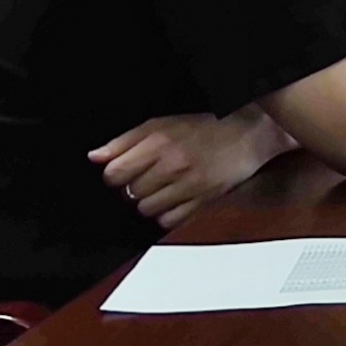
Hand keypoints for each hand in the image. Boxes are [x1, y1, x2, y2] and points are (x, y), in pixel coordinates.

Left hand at [92, 107, 290, 229]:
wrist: (250, 134)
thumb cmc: (206, 127)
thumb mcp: (162, 124)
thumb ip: (125, 141)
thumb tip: (95, 157)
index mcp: (160, 141)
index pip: (114, 173)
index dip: (115, 174)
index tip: (124, 171)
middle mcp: (173, 164)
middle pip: (129, 193)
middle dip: (134, 187)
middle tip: (149, 177)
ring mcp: (189, 185)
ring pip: (146, 209)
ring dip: (149, 202)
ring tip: (163, 188)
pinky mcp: (203, 201)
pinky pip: (168, 221)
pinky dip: (167, 214)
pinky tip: (175, 199)